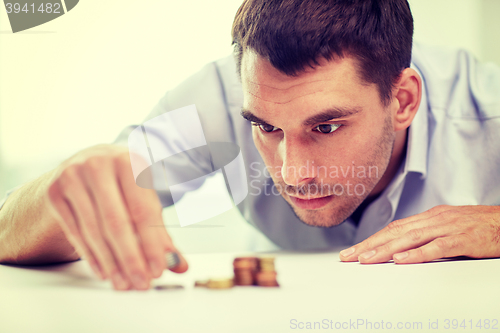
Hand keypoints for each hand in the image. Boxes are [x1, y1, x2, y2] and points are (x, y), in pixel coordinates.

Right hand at [44, 144, 187, 289]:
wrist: (84, 162)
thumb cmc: (122, 182)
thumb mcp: (144, 197)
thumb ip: (161, 231)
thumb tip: (179, 264)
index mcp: (130, 161)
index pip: (143, 211)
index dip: (151, 244)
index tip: (158, 269)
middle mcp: (100, 164)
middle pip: (117, 222)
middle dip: (131, 258)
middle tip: (141, 283)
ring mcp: (73, 176)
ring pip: (94, 230)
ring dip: (111, 262)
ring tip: (123, 283)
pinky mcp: (55, 192)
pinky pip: (75, 232)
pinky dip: (91, 256)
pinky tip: (104, 271)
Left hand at [339, 205, 499, 263]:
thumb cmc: (478, 226)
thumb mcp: (447, 226)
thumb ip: (426, 234)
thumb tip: (402, 246)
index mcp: (429, 216)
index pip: (393, 228)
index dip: (371, 239)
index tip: (354, 250)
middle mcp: (434, 219)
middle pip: (395, 232)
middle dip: (369, 244)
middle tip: (349, 256)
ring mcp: (447, 228)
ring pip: (410, 239)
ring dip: (385, 250)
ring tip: (366, 259)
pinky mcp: (462, 239)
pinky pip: (436, 247)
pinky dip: (417, 254)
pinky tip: (400, 261)